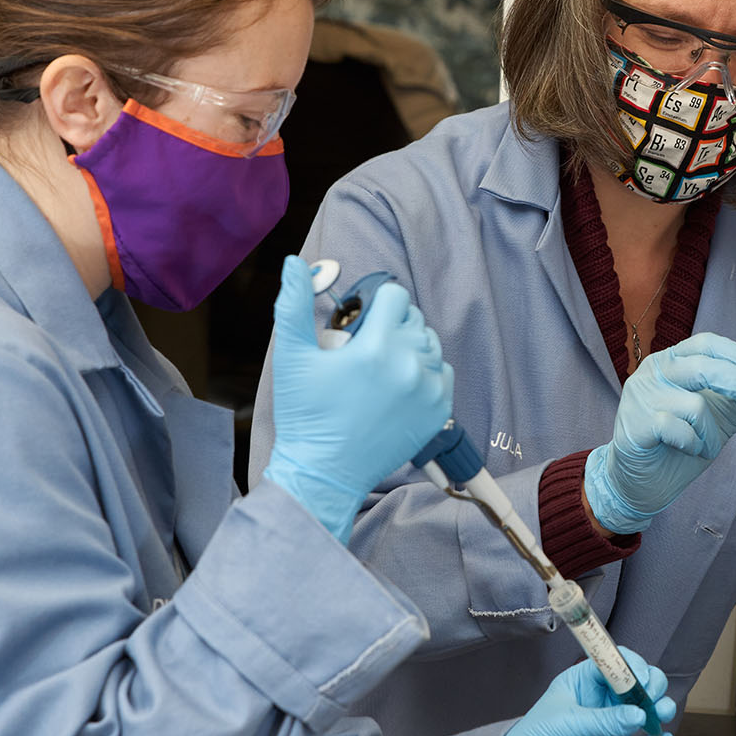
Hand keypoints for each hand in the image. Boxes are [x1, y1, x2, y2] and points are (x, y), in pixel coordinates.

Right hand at [263, 256, 452, 542]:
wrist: (324, 473)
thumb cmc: (305, 415)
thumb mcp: (292, 357)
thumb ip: (293, 304)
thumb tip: (294, 262)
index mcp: (376, 348)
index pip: (395, 296)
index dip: (375, 303)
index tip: (359, 322)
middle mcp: (410, 366)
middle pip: (413, 318)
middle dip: (390, 324)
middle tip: (363, 349)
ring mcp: (429, 391)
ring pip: (431, 344)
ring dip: (409, 346)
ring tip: (381, 366)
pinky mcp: (439, 413)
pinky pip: (444, 373)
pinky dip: (426, 371)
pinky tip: (399, 384)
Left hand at [490, 647, 676, 735]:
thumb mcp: (564, 724)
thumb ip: (601, 720)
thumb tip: (638, 714)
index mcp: (582, 682)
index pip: (612, 663)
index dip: (631, 665)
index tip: (642, 677)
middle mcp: (600, 702)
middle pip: (635, 684)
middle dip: (651, 685)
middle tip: (654, 695)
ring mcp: (610, 728)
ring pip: (643, 713)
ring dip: (659, 709)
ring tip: (663, 713)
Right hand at [584, 333, 735, 533]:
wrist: (642, 480)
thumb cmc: (679, 443)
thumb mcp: (716, 418)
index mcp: (672, 361)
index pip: (706, 344)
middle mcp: (654, 371)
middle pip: (703, 366)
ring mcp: (642, 396)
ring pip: (696, 406)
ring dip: (712, 432)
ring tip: (706, 445)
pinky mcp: (637, 423)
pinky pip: (681, 431)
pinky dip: (694, 445)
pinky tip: (686, 450)